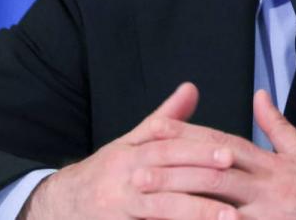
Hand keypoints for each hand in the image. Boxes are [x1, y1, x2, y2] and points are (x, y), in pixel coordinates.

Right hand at [19, 82, 238, 219]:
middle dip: (201, 173)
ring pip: (160, 206)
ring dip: (195, 211)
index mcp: (131, 150)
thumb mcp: (131, 142)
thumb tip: (192, 88)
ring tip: (229, 216)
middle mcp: (124, 174)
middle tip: (233, 176)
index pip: (167, 145)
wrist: (62, 203)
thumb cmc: (108, 171)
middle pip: (165, 171)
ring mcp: (119, 204)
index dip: (198, 148)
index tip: (229, 151)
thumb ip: (165, 119)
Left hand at [131, 89, 295, 218]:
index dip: (187, 136)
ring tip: (148, 208)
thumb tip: (259, 95)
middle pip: (212, 175)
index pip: (222, 143)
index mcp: (272, 163)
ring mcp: (269, 215)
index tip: (155, 131)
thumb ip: (277, 125)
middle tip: (137, 174)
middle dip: (173, 174)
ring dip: (180, 209)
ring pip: (217, 209)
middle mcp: (267, 187)